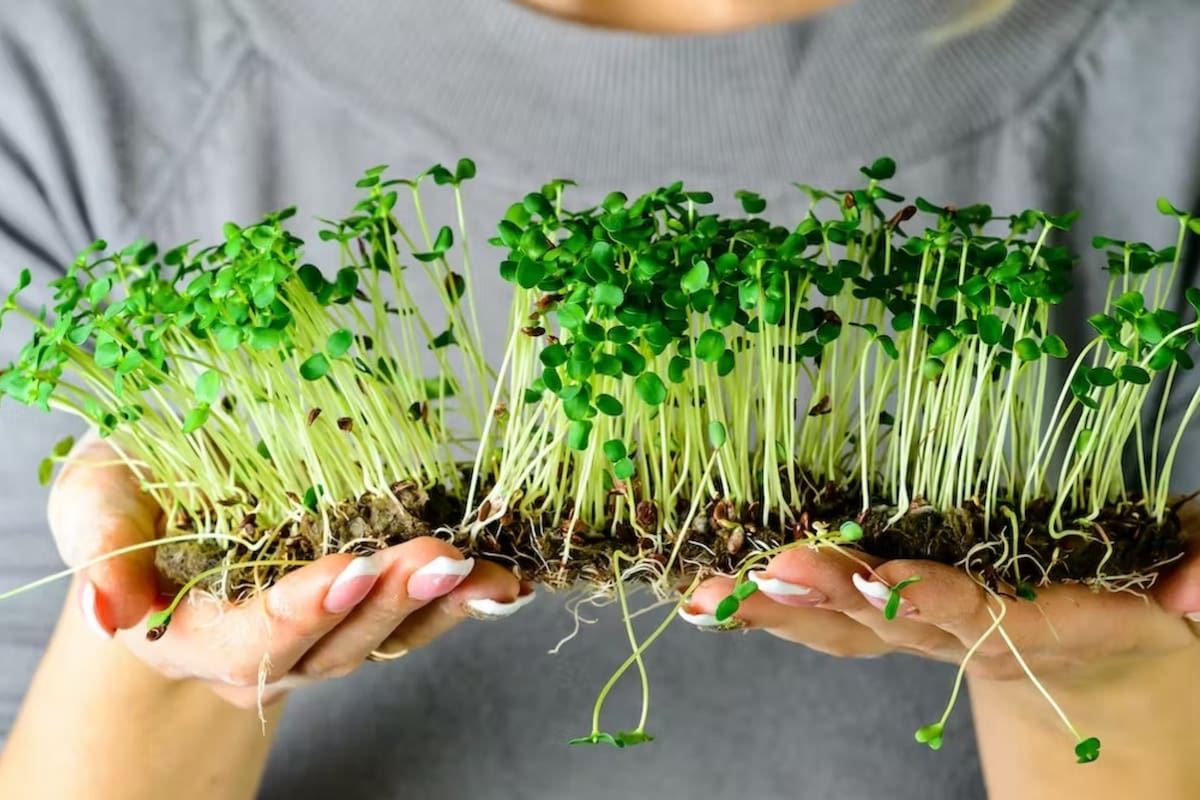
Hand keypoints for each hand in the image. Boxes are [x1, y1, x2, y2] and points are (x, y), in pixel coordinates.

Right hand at [47, 433, 533, 708]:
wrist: (169, 524)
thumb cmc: (132, 503)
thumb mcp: (96, 502)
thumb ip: (98, 543)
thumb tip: (111, 604)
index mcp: (194, 634)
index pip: (254, 637)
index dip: (304, 608)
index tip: (354, 568)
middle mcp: (266, 652)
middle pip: (335, 645)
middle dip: (391, 602)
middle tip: (440, 557)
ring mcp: (322, 639)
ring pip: (386, 640)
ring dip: (439, 606)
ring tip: (486, 569)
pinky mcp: (364, 612)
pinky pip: (415, 619)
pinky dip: (460, 600)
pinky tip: (502, 577)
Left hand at [682, 511, 1199, 693]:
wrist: (1091, 678)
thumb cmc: (1135, 609)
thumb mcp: (1189, 586)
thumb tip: (1198, 595)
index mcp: (1035, 624)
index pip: (979, 615)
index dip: (933, 599)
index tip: (886, 581)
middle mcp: (960, 638)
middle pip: (885, 623)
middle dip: (823, 597)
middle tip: (764, 572)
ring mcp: (913, 636)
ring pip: (837, 628)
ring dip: (772, 609)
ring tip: (705, 593)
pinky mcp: (884, 624)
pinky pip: (818, 620)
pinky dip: (763, 608)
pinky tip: (703, 597)